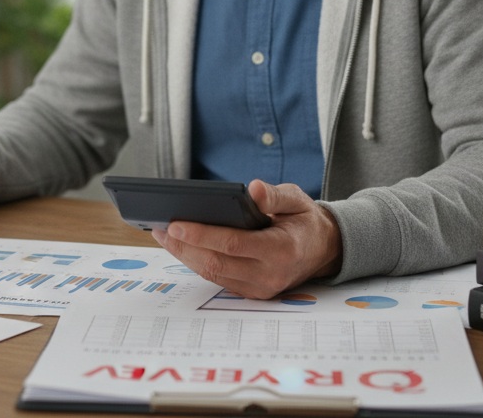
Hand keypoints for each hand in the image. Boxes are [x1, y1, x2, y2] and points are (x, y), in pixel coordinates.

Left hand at [151, 179, 342, 298]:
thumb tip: (252, 189)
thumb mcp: (297, 200)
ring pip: (213, 274)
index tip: (175, 223)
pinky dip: (196, 262)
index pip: (234, 244)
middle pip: (216, 263)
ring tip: (162, 234)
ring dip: (184, 255)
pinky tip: (181, 245)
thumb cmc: (304, 220)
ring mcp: (260, 288)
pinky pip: (218, 278)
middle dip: (183, 246)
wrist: (323, 249)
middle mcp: (270, 275)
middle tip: (159, 227)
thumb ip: (275, 195)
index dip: (202, 234)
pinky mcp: (252, 293)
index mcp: (282, 250)